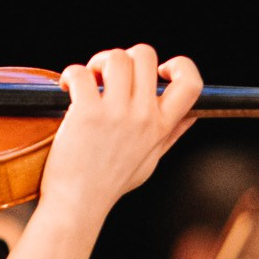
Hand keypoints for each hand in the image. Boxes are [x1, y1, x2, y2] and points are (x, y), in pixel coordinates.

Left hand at [37, 45, 201, 218]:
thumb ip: (171, 134)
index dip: (179, 65)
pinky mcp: (86, 114)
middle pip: (145, 55)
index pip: (192, 84)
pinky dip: (71, 74)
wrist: (78, 204)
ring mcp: (116, 114)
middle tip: (107, 74)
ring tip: (87, 80)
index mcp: (162, 126)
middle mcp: (143, 116)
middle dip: (124, 56)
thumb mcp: (151, 160)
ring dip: (97, 63)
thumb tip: (193, 115)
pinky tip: (66, 88)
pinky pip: (81, 73)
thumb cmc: (110, 183)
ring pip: (115, 58)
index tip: (160, 70)